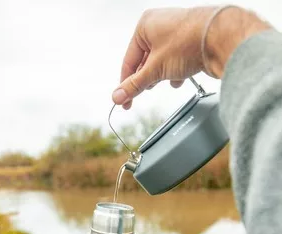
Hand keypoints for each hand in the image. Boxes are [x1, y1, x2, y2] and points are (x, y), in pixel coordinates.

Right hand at [112, 6, 269, 108]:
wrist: (222, 38)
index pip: (129, 60)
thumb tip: (118, 96)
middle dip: (145, 79)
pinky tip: (178, 80)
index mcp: (145, 25)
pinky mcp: (190, 42)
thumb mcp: (155, 69)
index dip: (125, 83)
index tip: (124, 100)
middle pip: (145, 61)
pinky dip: (176, 72)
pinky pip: (176, 61)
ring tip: (163, 83)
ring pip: (161, 62)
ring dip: (161, 76)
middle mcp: (160, 26)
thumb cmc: (188, 42)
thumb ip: (135, 85)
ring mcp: (176, 33)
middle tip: (140, 95)